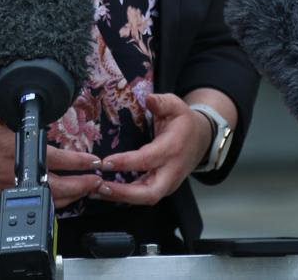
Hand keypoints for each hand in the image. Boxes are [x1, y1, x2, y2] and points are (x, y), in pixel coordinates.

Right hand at [0, 101, 105, 207]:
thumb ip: (14, 110)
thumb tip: (34, 105)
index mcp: (12, 149)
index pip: (53, 159)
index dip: (77, 162)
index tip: (93, 160)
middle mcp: (11, 173)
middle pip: (56, 187)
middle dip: (81, 186)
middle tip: (97, 181)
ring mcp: (5, 187)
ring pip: (45, 199)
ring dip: (69, 196)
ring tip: (85, 190)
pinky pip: (31, 201)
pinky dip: (50, 200)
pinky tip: (60, 196)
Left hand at [93, 93, 212, 204]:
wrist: (201, 139)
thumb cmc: (184, 122)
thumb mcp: (176, 106)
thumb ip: (162, 102)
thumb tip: (149, 99)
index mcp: (172, 149)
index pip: (147, 160)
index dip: (126, 162)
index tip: (105, 162)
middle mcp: (171, 171)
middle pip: (149, 193)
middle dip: (123, 193)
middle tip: (100, 186)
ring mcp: (168, 183)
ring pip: (145, 198)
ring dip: (120, 197)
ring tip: (96, 191)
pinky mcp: (163, 188)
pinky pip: (143, 195)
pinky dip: (125, 197)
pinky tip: (105, 192)